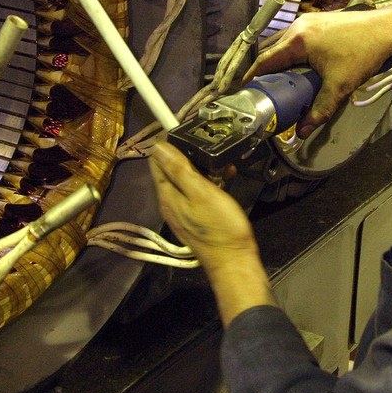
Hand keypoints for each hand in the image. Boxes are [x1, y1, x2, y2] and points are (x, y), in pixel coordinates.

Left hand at [149, 141, 275, 324]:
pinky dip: (207, 183)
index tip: (187, 132)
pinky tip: (224, 179)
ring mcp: (182, 212)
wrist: (234, 260)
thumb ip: (179, 169)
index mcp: (167, 195)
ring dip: (201, 169)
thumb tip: (158, 146)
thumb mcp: (201, 192)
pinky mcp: (195, 218)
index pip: (157, 161)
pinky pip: (195, 193)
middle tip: (210, 145)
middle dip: (188, 155)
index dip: (168, 144)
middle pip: (171, 170)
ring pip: (186, 181)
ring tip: (222, 163)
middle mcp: (169, 203)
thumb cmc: (220, 225)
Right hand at [245, 11, 391, 137]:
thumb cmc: (361, 55)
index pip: (265, 60)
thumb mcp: (339, 86)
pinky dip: (290, 52)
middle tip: (261, 90)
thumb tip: (302, 133)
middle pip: (271, 50)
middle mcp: (296, 27)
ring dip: (278, 60)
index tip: (243, 90)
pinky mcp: (317, 20)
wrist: (385, 29)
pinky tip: (298, 65)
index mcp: (296, 41)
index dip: (252, 76)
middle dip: (264, 70)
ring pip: (283, 42)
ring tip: (278, 80)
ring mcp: (307, 20)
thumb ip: (319, 110)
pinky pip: (295, 38)